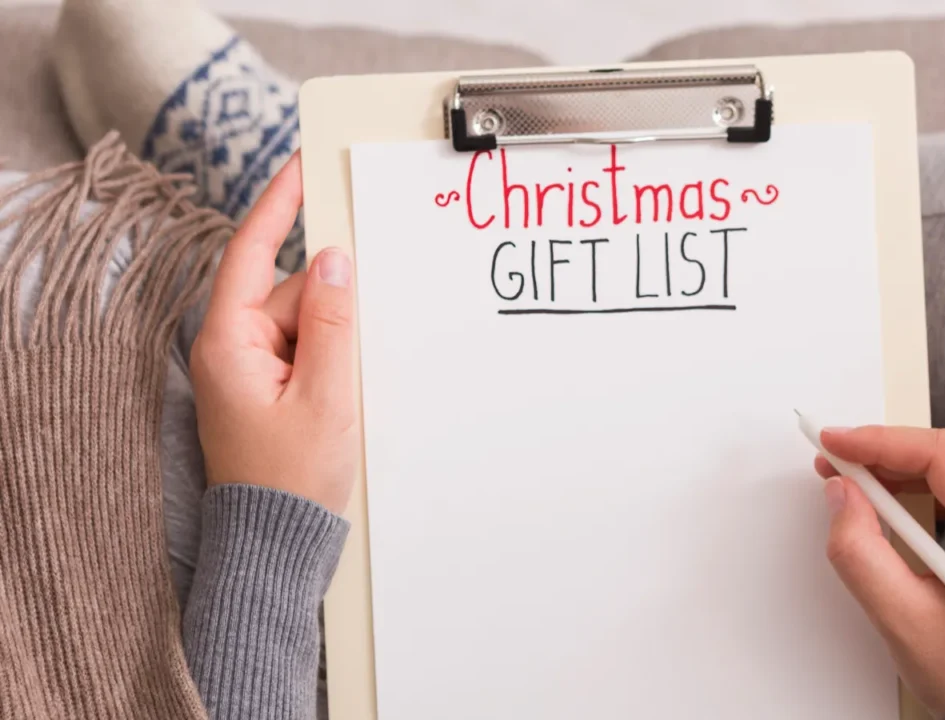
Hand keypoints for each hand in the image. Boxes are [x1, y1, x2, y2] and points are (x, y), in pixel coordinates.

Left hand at [191, 152, 358, 513]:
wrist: (276, 544)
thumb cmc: (290, 480)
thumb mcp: (325, 396)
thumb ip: (332, 323)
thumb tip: (333, 261)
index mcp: (228, 343)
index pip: (250, 252)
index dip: (278, 204)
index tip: (303, 166)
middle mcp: (230, 350)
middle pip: (287, 292)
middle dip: (330, 304)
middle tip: (362, 333)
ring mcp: (247, 371)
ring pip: (302, 324)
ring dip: (334, 341)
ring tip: (347, 389)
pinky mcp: (266, 389)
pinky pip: (304, 351)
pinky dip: (330, 359)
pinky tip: (345, 388)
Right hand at [815, 426, 944, 717]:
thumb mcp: (901, 618)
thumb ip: (860, 550)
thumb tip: (841, 493)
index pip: (944, 456)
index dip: (881, 441)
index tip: (836, 442)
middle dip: (887, 451)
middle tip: (835, 458)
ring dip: (903, 467)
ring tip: (854, 478)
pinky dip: (925, 488)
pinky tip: (891, 496)